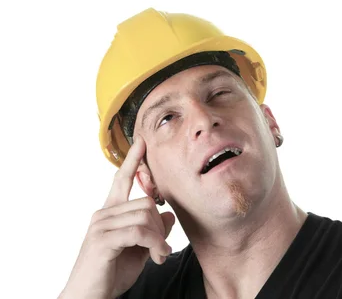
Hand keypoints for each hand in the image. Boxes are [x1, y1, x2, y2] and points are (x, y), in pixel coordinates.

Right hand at [60, 137, 175, 298]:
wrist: (89, 297)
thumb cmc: (111, 273)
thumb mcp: (139, 249)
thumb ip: (152, 230)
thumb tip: (168, 215)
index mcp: (110, 212)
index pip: (121, 180)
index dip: (133, 161)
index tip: (142, 141)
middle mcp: (104, 214)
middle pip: (147, 202)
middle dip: (160, 226)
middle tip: (162, 248)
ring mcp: (101, 225)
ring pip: (146, 216)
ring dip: (159, 239)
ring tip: (158, 255)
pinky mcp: (103, 239)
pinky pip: (139, 231)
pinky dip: (155, 244)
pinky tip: (157, 257)